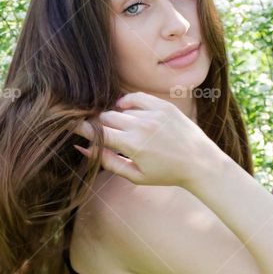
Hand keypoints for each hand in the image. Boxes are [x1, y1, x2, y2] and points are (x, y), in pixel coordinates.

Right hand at [72, 91, 220, 187]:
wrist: (200, 163)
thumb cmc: (166, 174)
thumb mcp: (135, 175)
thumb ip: (107, 162)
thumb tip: (83, 149)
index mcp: (131, 145)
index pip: (96, 132)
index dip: (81, 128)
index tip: (72, 125)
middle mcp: (141, 126)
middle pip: (105, 118)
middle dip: (98, 125)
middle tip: (100, 132)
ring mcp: (153, 113)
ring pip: (119, 109)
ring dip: (114, 117)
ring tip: (119, 128)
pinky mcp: (163, 106)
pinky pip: (136, 98)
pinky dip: (127, 103)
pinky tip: (126, 110)